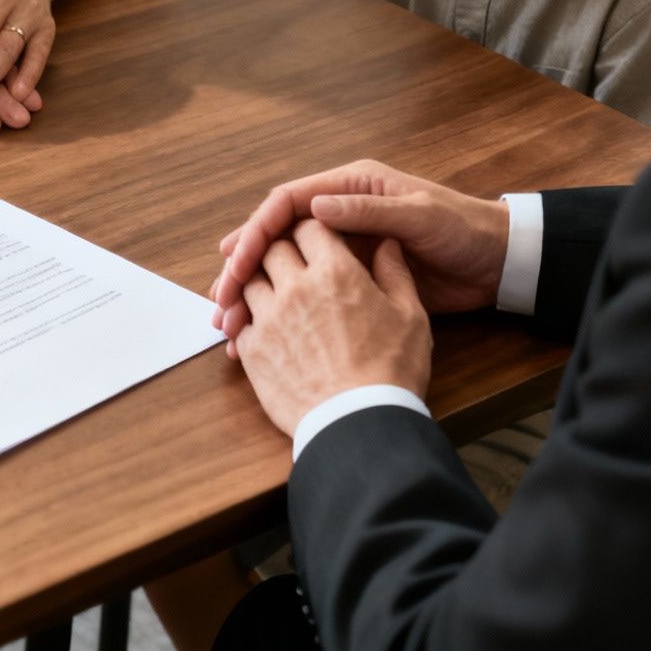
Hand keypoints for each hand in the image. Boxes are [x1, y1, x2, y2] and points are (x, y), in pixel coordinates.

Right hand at [211, 160, 508, 357]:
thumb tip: (317, 207)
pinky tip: (261, 331)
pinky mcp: (350, 277)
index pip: (287, 203)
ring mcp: (342, 246)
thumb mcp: (419, 216)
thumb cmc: (463, 230)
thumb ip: (370, 211)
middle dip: (242, 266)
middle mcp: (338, 211)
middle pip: (275, 235)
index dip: (255, 231)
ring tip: (227, 321)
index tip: (235, 262)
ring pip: (283, 266)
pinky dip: (280, 308)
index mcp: (349, 187)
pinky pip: (305, 290)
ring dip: (254, 292)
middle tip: (220, 299)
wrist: (498, 261)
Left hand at [235, 221, 431, 434]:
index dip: (312, 229)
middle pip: (271, 248)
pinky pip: (239, 320)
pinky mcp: (252, 350)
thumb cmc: (391, 371)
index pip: (309, 226)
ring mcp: (269, 318)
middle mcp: (295, 288)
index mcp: (336, 272)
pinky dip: (245, 316)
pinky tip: (260, 325)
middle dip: (280, 249)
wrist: (359, 424)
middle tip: (291, 262)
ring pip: (248, 280)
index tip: (317, 239)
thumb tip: (386, 243)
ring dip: (258, 280)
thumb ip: (395, 273)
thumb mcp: (410, 316)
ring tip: (274, 293)